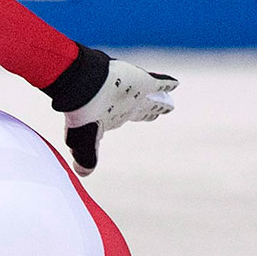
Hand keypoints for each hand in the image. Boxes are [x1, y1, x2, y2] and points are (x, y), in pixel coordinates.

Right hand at [64, 59, 176, 175]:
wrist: (82, 89)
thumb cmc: (81, 117)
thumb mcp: (82, 143)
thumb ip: (86, 158)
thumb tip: (82, 173)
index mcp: (109, 117)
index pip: (120, 120)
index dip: (123, 120)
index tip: (127, 120)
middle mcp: (122, 105)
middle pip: (138, 110)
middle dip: (146, 112)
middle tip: (154, 115)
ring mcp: (134, 93)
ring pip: (151, 100)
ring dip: (159, 102)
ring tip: (169, 104)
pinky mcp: (143, 82)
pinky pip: (160, 84)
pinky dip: (167, 84)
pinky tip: (175, 83)